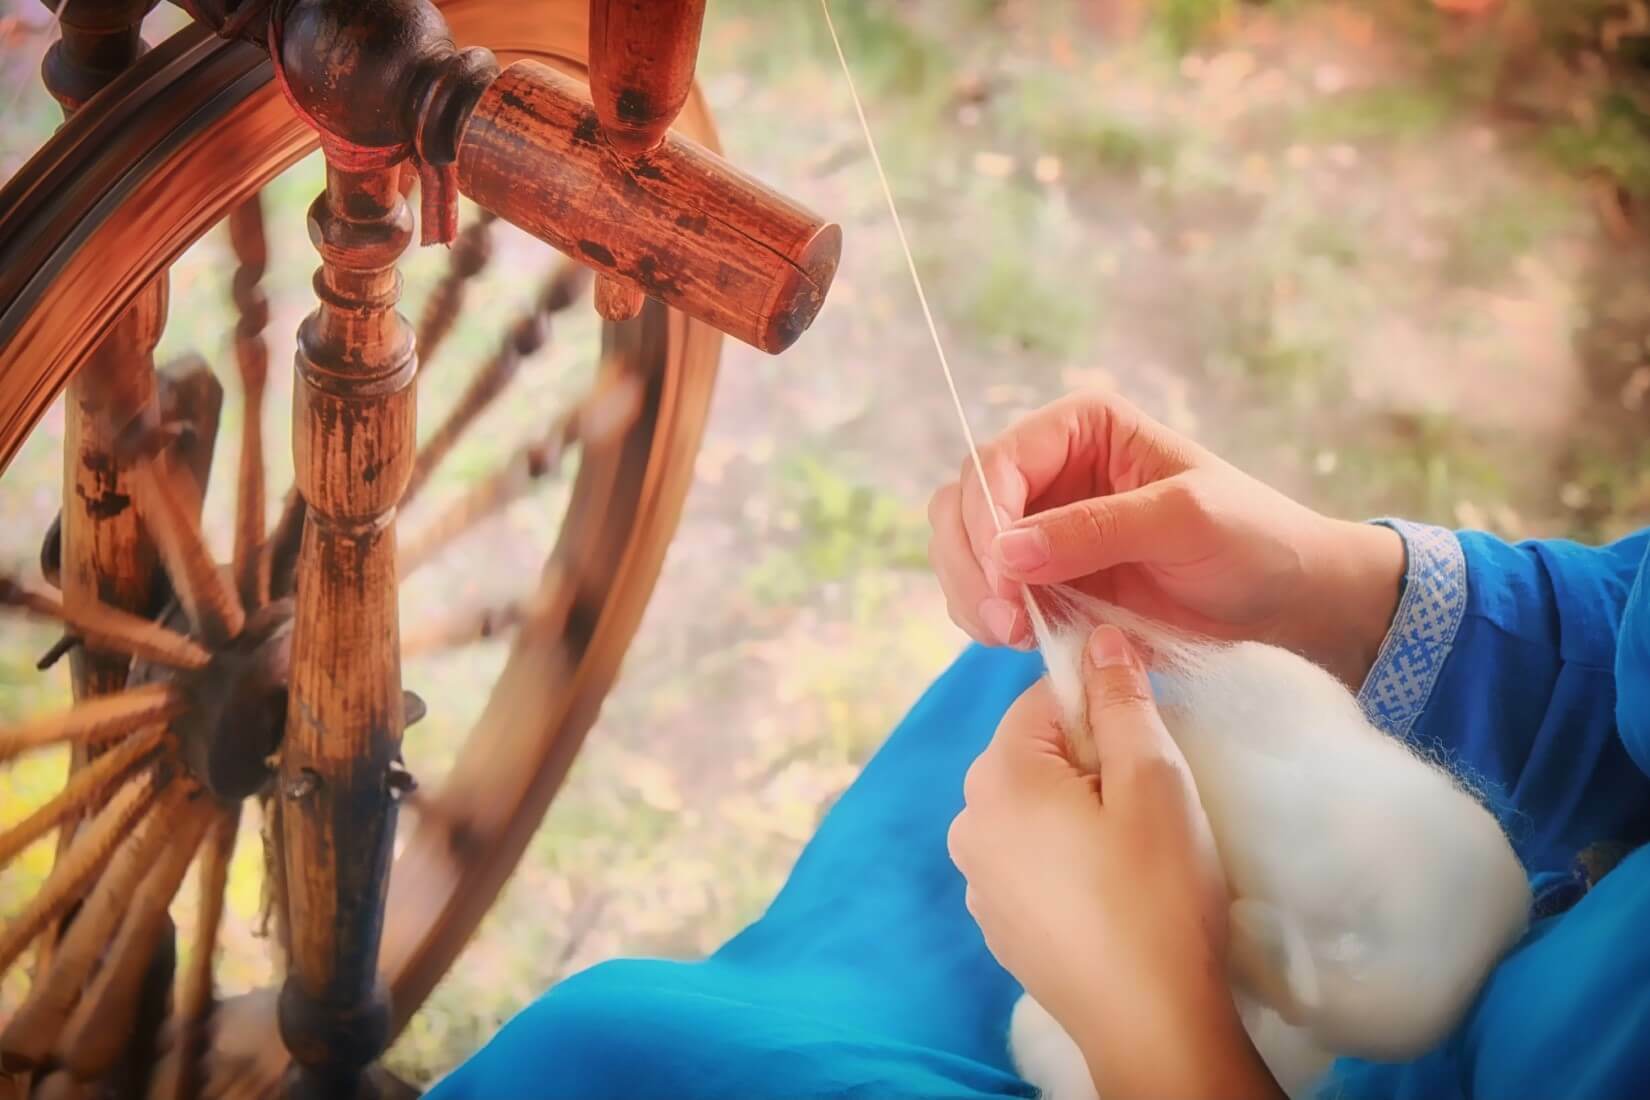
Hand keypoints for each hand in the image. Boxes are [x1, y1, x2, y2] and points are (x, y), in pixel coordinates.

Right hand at [926, 389, 1403, 686]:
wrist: (1286, 600)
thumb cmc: (1251, 539)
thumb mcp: (1182, 521)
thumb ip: (1094, 530)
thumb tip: (1004, 550)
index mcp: (1080, 428)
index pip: (997, 463)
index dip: (986, 519)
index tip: (1005, 579)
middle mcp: (1049, 470)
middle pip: (962, 506)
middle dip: (970, 564)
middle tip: (1005, 622)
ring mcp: (1040, 527)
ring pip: (961, 551)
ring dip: (972, 596)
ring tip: (1013, 635)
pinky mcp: (1044, 579)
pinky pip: (986, 594)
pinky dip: (988, 619)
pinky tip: (1022, 639)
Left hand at [948, 624, 1282, 1099]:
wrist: (1150, 1023)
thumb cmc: (1157, 894)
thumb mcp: (1154, 782)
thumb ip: (1122, 701)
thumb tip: (1099, 636)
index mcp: (997, 776)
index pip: (1044, 699)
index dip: (1103, 705)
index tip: (1150, 740)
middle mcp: (967, 820)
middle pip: (1034, 753)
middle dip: (1090, 760)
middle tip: (1151, 802)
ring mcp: (976, 877)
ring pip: (1032, 808)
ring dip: (1078, 810)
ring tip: (1135, 851)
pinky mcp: (998, 922)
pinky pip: (1030, 859)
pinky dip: (1065, 858)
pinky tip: (1112, 892)